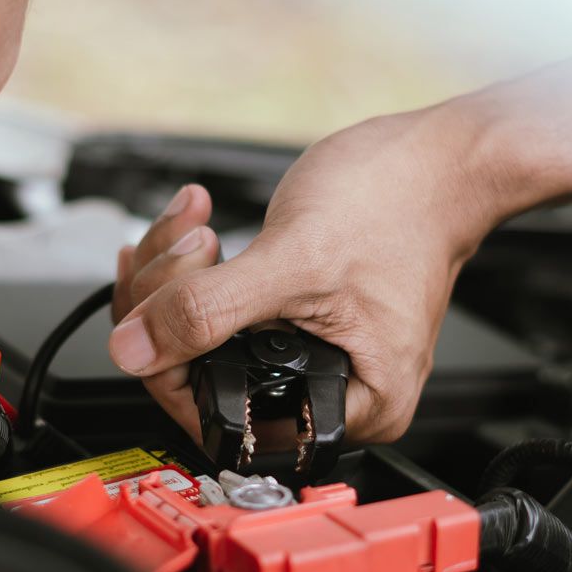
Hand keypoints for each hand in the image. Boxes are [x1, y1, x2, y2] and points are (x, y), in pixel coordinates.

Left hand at [107, 107, 510, 442]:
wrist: (438, 156)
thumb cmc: (400, 203)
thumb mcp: (294, 261)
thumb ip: (208, 312)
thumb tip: (134, 350)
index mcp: (350, 407)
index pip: (221, 414)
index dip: (171, 360)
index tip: (154, 304)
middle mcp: (330, 392)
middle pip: (202, 375)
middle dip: (169, 302)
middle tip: (184, 242)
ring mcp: (309, 354)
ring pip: (202, 338)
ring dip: (176, 273)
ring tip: (194, 223)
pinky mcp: (293, 318)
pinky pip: (219, 309)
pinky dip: (193, 267)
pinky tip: (193, 227)